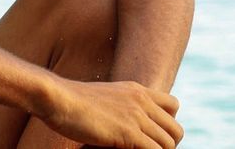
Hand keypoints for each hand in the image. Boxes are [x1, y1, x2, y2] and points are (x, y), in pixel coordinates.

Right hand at [41, 78, 182, 148]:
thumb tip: (121, 122)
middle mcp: (142, 101)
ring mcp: (136, 116)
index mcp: (138, 90)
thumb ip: (119, 105)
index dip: (168, 124)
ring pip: (169, 143)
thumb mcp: (105, 97)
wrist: (60, 99)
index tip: (154, 136)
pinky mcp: (128, 132)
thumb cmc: (73, 102)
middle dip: (168, 145)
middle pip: (175, 129)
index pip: (174, 105)